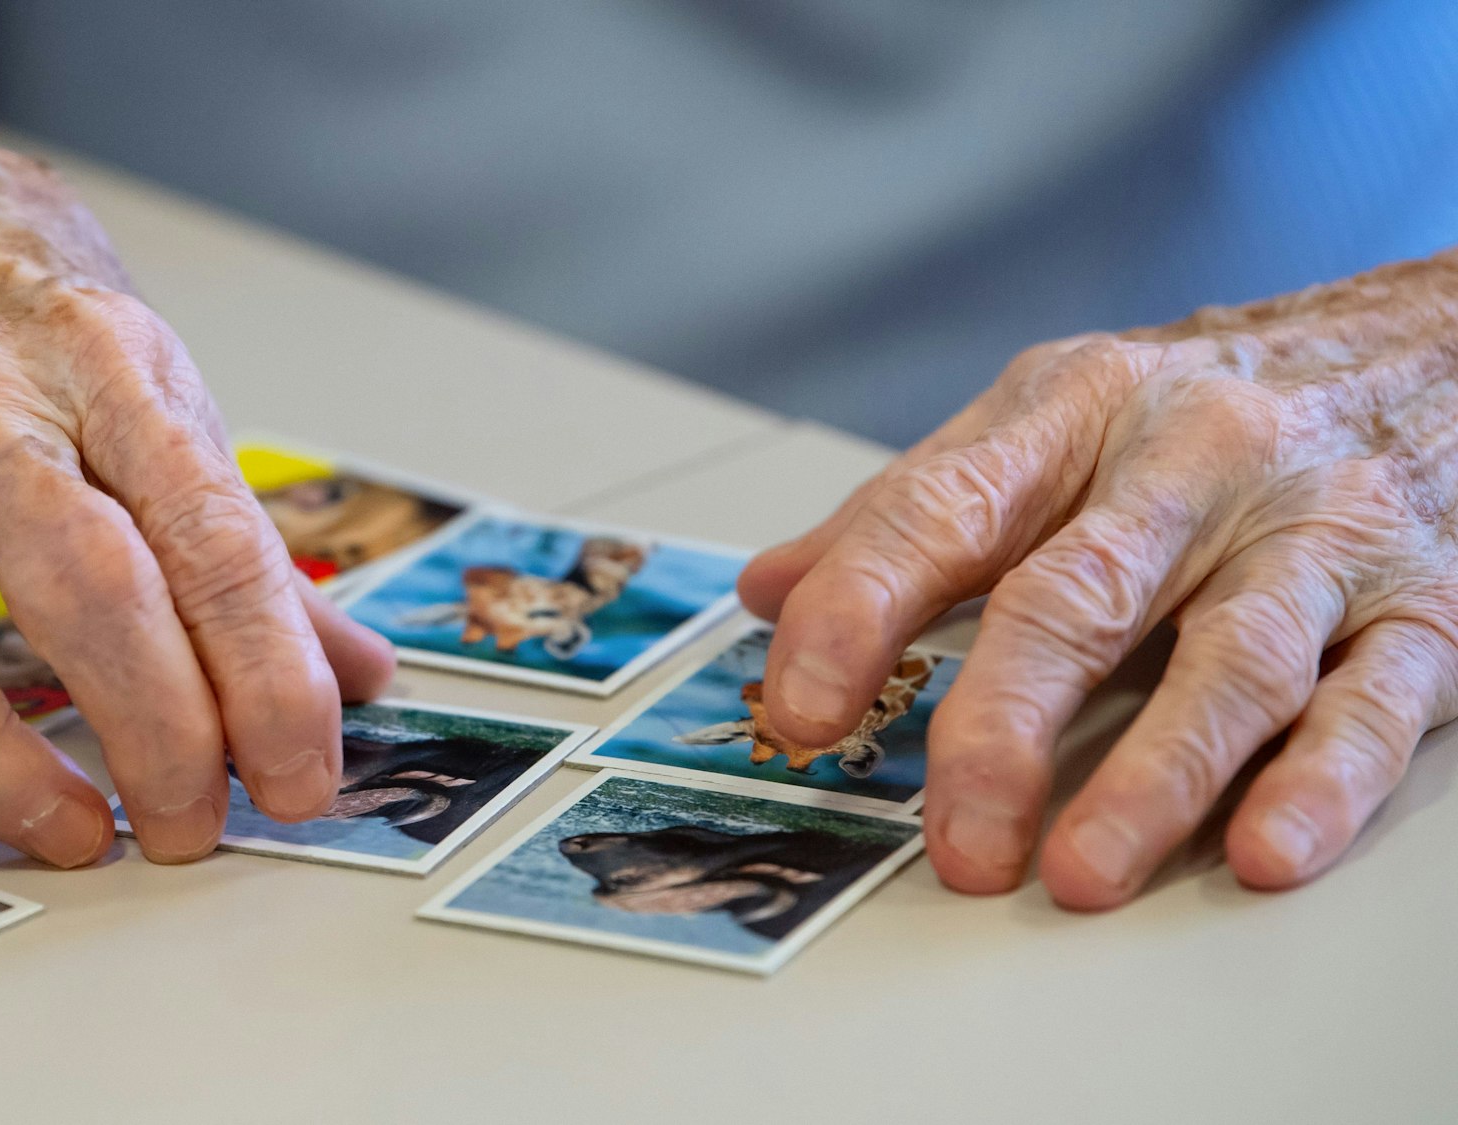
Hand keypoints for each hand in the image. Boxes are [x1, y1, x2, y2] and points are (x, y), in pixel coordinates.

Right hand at [0, 129, 393, 865]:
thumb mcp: (142, 372)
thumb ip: (237, 531)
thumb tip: (352, 671)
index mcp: (100, 363)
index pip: (209, 536)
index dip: (268, 675)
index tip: (301, 776)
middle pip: (79, 588)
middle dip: (157, 731)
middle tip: (196, 826)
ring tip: (78, 834)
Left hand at [738, 256, 1457, 907]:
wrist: (1430, 345)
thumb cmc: (1204, 405)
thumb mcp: (1045, 419)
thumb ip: (909, 511)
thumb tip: (767, 591)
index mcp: (1075, 412)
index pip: (942, 510)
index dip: (858, 609)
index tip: (797, 706)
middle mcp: (1194, 463)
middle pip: (1079, 597)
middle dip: (1003, 723)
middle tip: (956, 835)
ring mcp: (1314, 533)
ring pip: (1230, 661)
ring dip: (1154, 777)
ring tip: (1081, 871)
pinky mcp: (1424, 604)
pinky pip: (1372, 700)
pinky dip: (1318, 781)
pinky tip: (1263, 849)